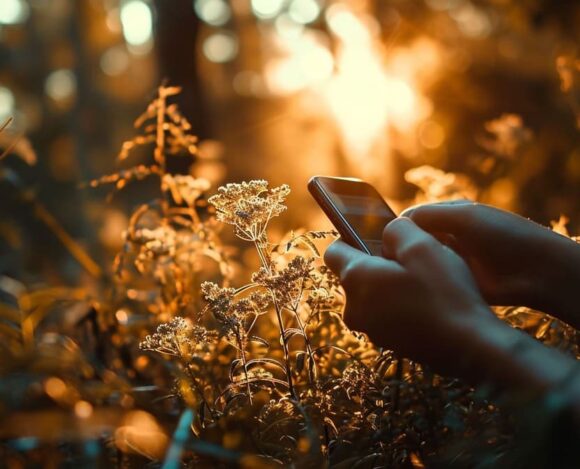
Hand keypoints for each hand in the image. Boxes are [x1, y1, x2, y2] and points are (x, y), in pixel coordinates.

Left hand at [324, 217, 497, 373]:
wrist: (469, 348)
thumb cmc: (444, 293)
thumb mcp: (422, 245)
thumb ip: (397, 229)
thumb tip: (388, 232)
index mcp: (355, 279)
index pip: (334, 251)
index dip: (352, 237)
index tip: (376, 235)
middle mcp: (354, 307)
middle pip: (355, 273)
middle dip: (378, 262)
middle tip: (412, 259)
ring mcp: (370, 329)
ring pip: (373, 293)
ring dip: (391, 284)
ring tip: (425, 282)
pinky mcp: (388, 342)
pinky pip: (387, 312)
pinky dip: (400, 304)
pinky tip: (428, 303)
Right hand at [402, 201, 579, 326]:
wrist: (537, 271)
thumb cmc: (503, 236)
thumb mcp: (464, 217)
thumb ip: (429, 215)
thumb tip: (397, 223)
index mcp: (449, 216)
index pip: (412, 221)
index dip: (398, 231)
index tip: (387, 244)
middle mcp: (448, 238)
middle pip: (414, 243)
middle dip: (402, 252)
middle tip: (391, 264)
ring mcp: (453, 261)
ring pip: (422, 263)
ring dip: (413, 269)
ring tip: (401, 278)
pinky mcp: (457, 283)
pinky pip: (434, 282)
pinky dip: (425, 284)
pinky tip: (415, 289)